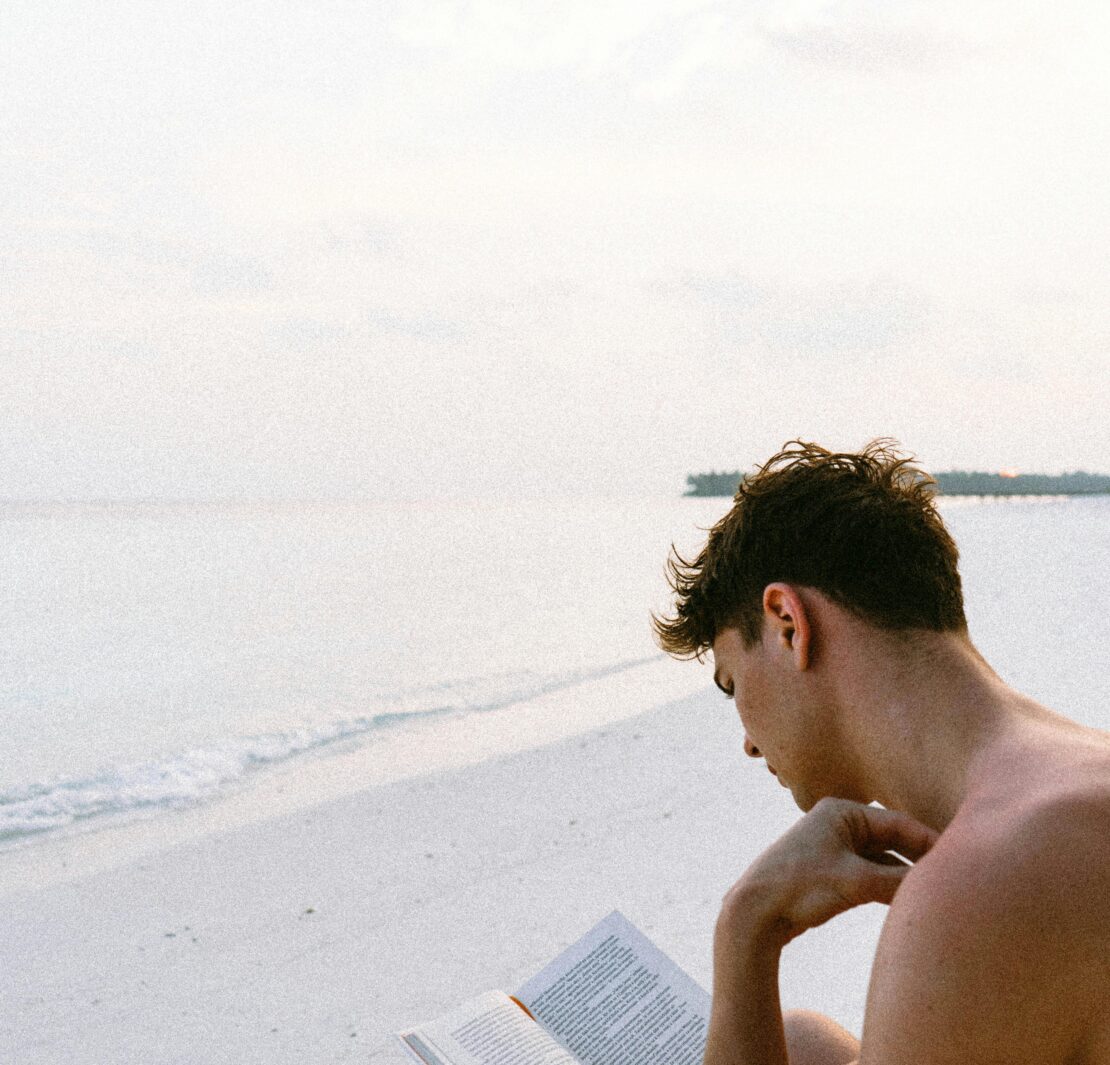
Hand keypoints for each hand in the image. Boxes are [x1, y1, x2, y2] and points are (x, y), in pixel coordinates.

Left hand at [718, 798, 938, 951]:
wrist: (755, 912)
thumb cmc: (799, 887)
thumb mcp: (856, 882)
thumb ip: (899, 881)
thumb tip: (941, 885)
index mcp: (842, 811)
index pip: (900, 824)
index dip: (932, 843)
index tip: (964, 861)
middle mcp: (839, 823)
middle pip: (894, 840)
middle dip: (921, 859)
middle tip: (957, 879)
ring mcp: (835, 846)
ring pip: (884, 860)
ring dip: (907, 876)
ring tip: (938, 893)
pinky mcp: (832, 871)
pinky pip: (872, 874)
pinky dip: (890, 886)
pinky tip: (909, 902)